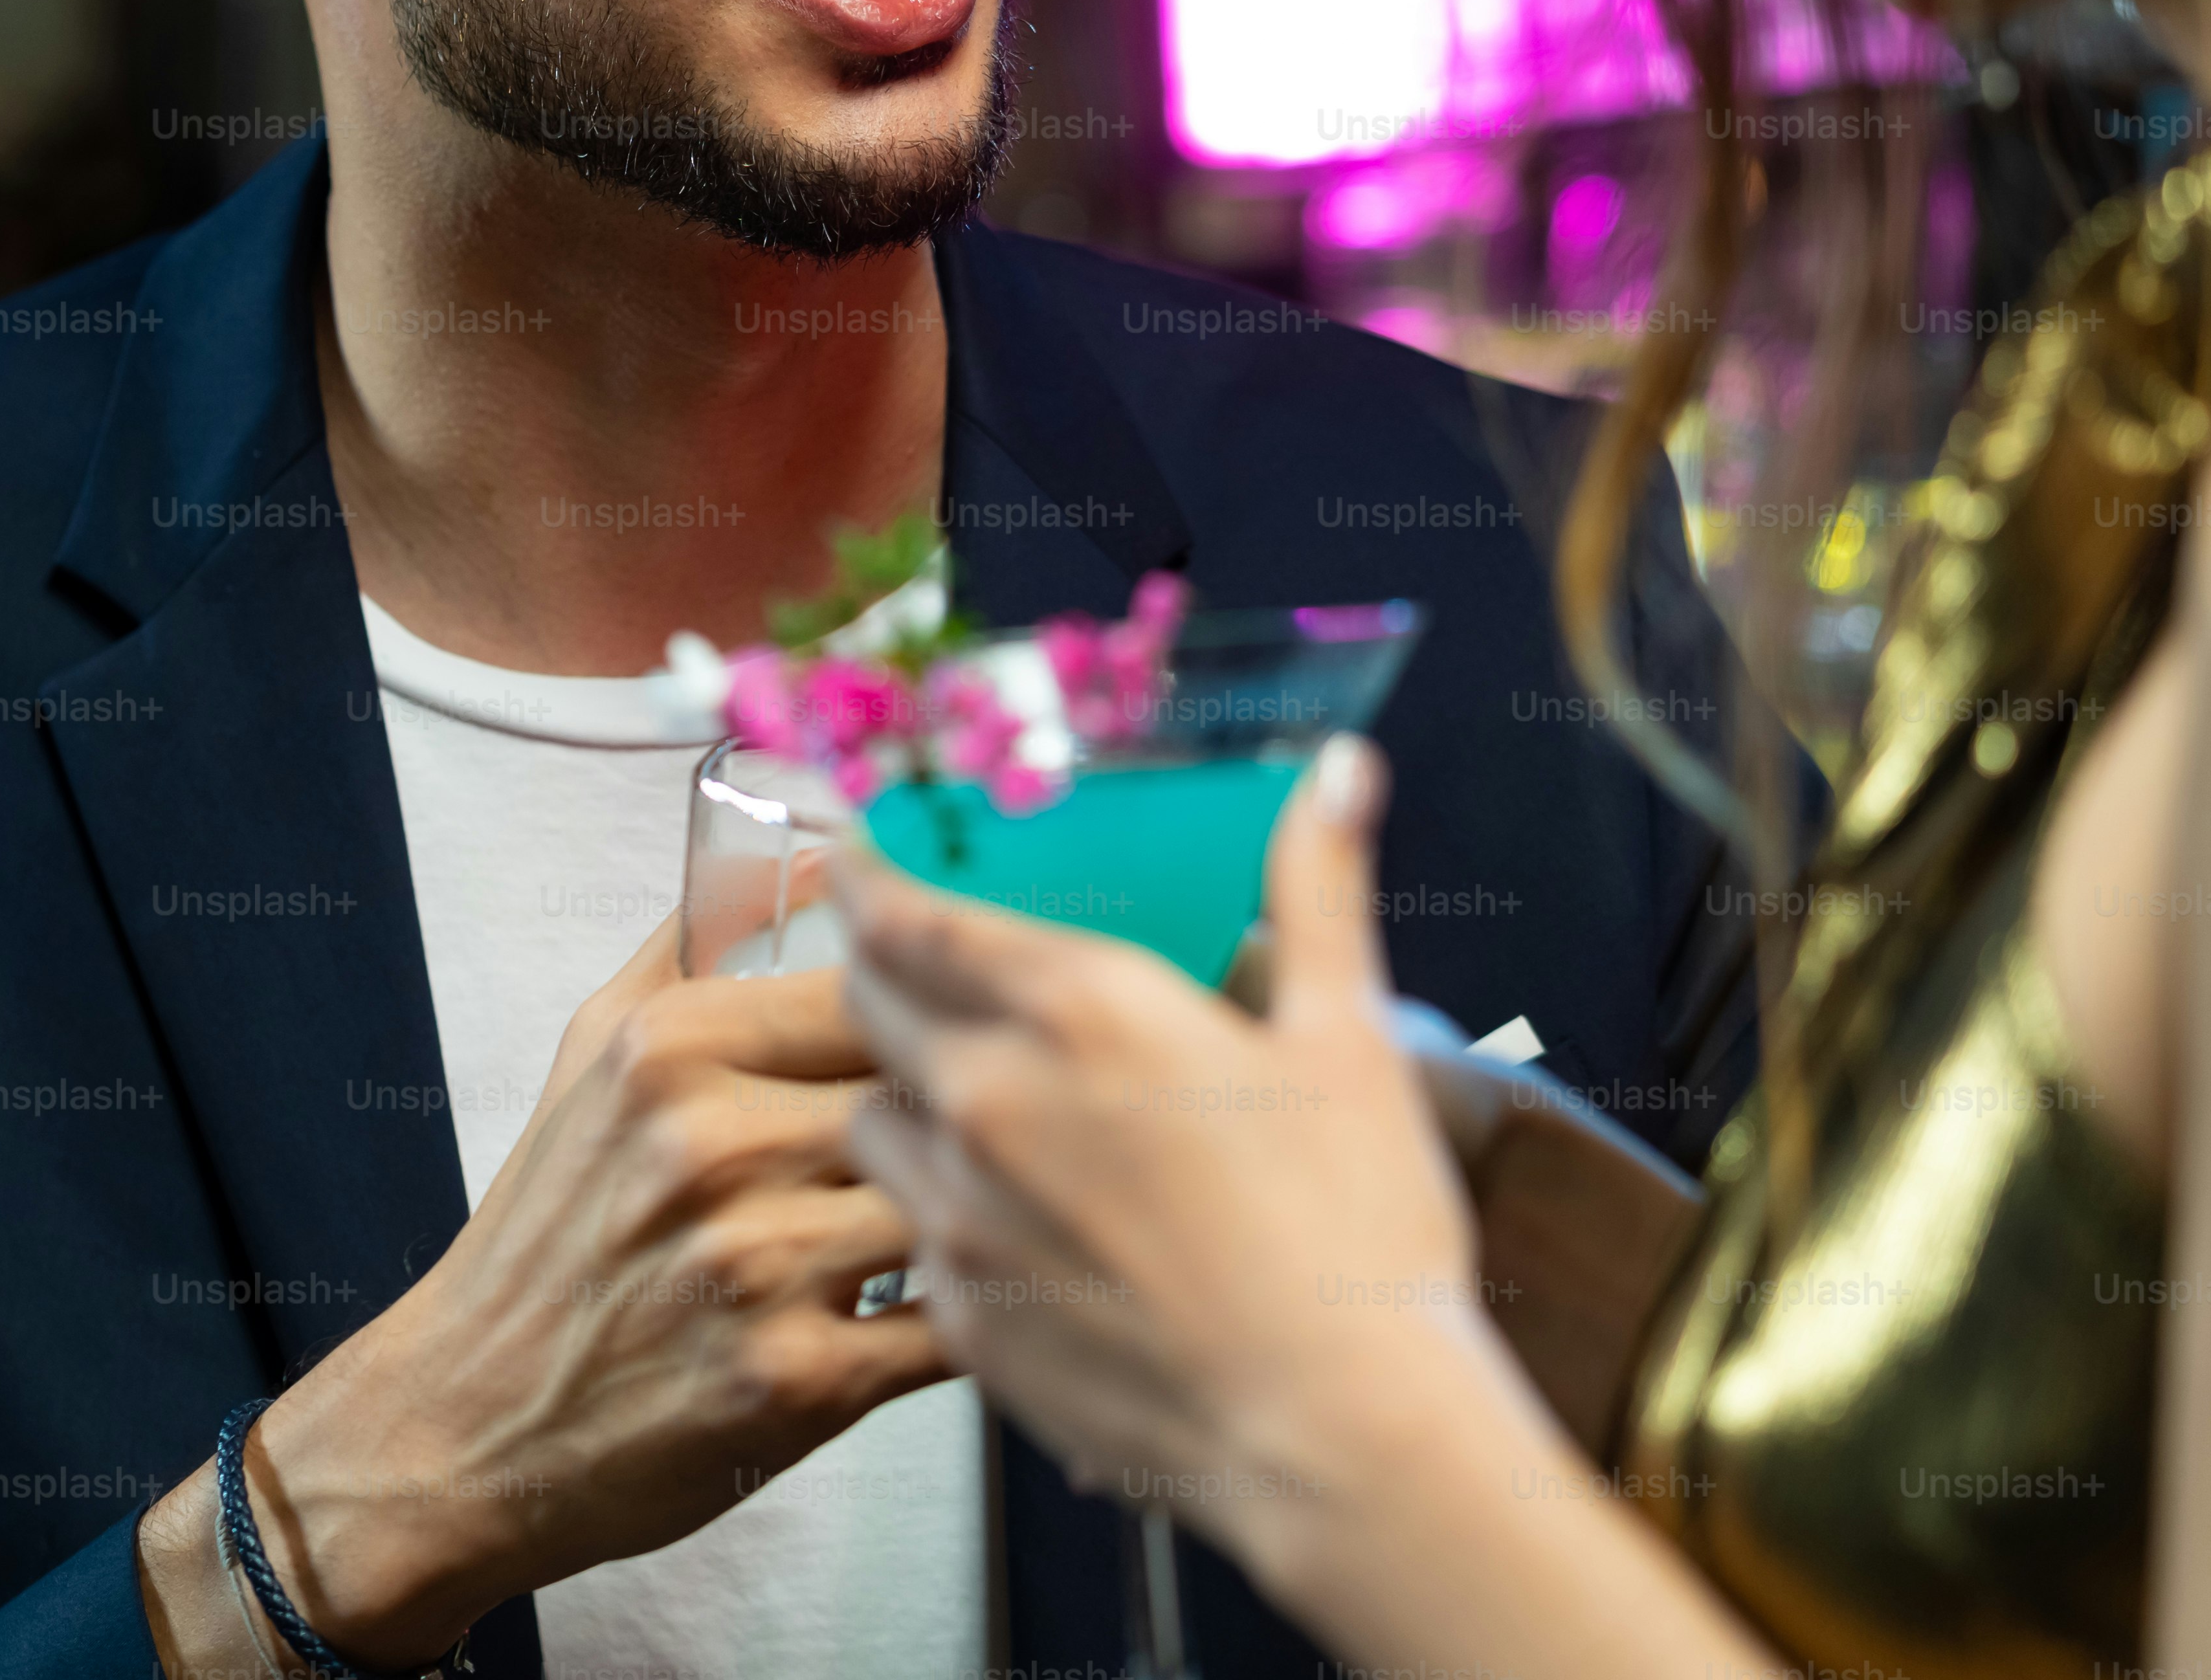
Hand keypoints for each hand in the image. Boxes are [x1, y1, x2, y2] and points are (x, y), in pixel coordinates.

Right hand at [139, 913, 949, 1671]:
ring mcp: (755, 1265)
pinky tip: (967, 1309)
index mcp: (672, 1047)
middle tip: (1003, 1140)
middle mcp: (713, 1146)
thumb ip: (701, 939)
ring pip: (952, 1205)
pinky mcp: (798, 1383)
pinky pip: (951, 1325)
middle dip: (974, 1123)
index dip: (940, 1023)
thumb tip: (812, 853)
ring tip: (995, 1223)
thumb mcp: (596, 1052)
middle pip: (929, 1095)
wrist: (467, 1423)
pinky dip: (977, 1317)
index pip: (881, 990)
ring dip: (984, 1218)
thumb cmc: (549, 1236)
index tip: (961, 1049)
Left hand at [833, 738, 1524, 1605]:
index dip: (864, 875)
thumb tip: (1342, 771)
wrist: (1336, 1440)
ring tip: (976, 1103)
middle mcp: (984, 1100)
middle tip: (921, 966)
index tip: (857, 858)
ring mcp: (958, 1218)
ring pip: (872, 1120)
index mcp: (1072, 1008)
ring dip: (904, 1096)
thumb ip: (1318, 888)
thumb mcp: (1348, 1037)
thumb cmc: (1353, 1236)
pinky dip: (944, 1213)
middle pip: (864, 1002)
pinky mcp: (961, 1318)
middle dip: (880, 971)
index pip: (901, 911)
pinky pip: (912, 1236)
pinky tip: (1020, 1223)